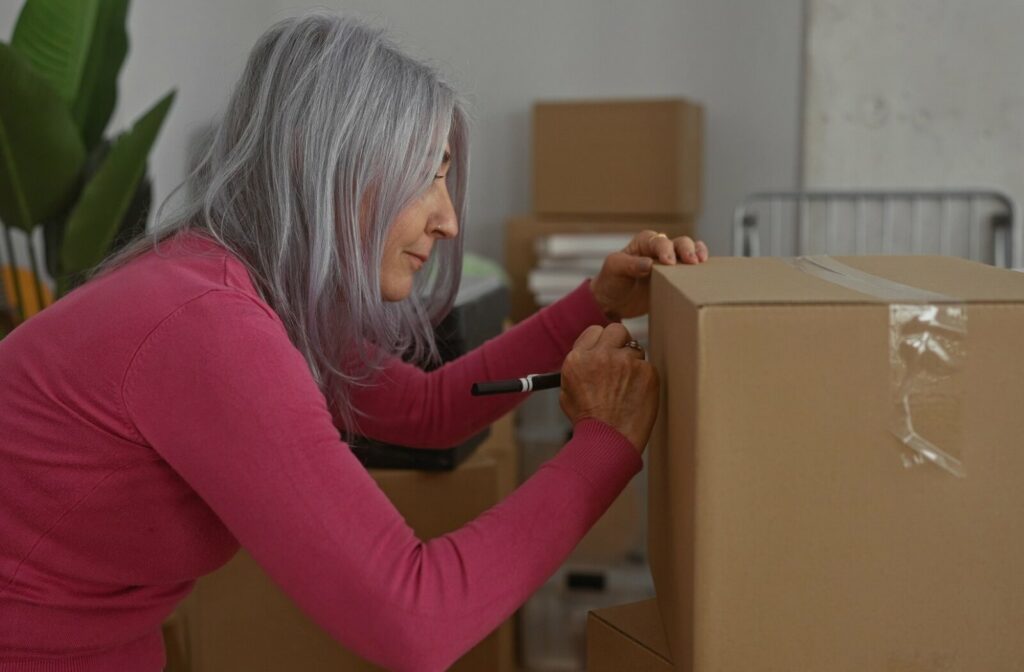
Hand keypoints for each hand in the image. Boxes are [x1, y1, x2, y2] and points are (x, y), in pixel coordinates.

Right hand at [559, 324, 658, 453]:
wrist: (609, 441)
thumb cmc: (588, 421)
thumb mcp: (568, 391)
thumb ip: (578, 367)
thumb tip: (590, 353)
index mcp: (578, 358)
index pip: (595, 331)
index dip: (601, 343)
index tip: (605, 351)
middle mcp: (602, 355)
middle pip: (616, 330)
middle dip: (619, 342)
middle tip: (620, 358)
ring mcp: (626, 362)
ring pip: (635, 349)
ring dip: (632, 363)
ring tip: (626, 387)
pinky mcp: (647, 372)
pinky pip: (647, 367)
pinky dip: (644, 379)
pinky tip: (636, 396)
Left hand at [589, 230, 708, 319]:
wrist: (613, 303)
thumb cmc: (611, 282)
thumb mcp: (614, 270)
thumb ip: (630, 265)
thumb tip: (649, 263)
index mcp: (643, 243)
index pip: (658, 241)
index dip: (665, 249)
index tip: (669, 262)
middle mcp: (659, 249)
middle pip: (678, 243)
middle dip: (687, 249)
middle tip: (692, 261)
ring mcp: (670, 264)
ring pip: (688, 252)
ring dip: (697, 254)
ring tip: (702, 262)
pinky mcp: (676, 278)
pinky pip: (690, 270)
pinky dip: (699, 268)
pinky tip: (705, 271)